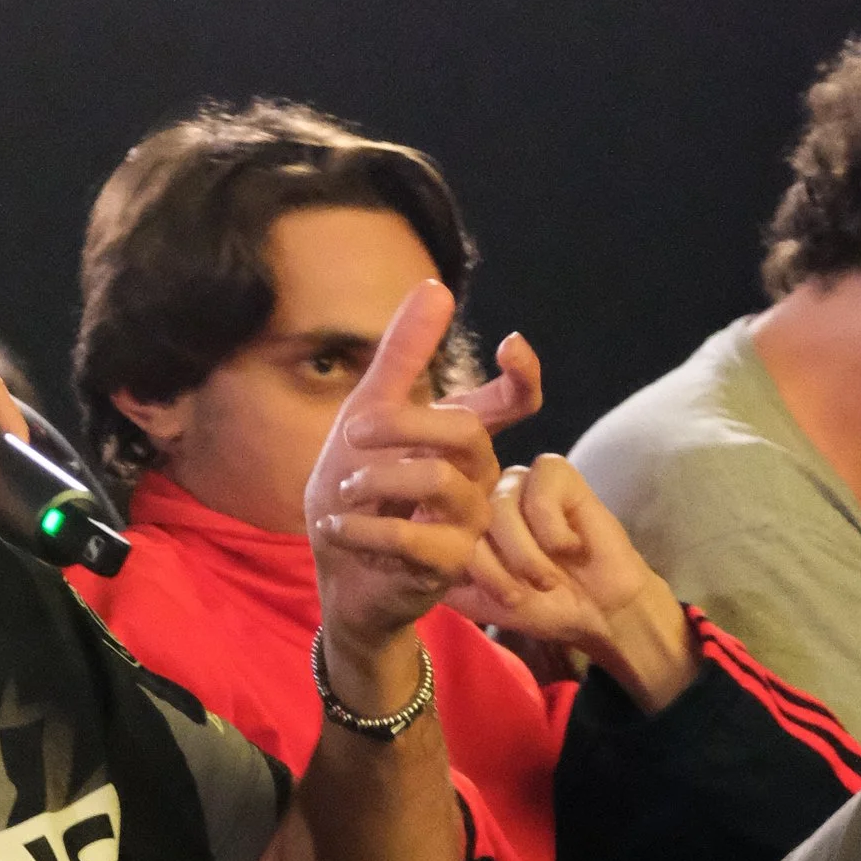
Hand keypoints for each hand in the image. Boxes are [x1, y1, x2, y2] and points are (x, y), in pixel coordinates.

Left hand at [306, 285, 537, 694]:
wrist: (339, 574)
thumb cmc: (357, 495)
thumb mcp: (364, 417)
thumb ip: (402, 358)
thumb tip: (437, 287)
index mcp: (462, 440)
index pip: (515, 402)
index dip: (524, 376)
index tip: (513, 345)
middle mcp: (477, 477)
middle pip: (465, 430)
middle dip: (401, 424)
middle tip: (352, 432)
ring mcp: (469, 523)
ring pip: (439, 480)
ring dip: (376, 480)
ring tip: (342, 493)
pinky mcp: (450, 566)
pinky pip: (414, 537)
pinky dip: (364, 528)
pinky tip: (337, 526)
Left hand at [451, 454, 695, 711]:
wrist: (598, 612)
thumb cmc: (539, 605)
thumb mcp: (476, 600)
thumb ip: (439, 574)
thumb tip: (408, 550)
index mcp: (457, 521)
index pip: (437, 534)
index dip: (476, 575)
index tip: (507, 601)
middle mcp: (480, 495)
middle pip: (466, 524)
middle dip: (498, 571)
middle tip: (526, 592)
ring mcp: (515, 479)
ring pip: (500, 510)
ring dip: (528, 558)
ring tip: (548, 577)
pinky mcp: (554, 471)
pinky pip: (538, 497)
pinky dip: (555, 533)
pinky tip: (572, 546)